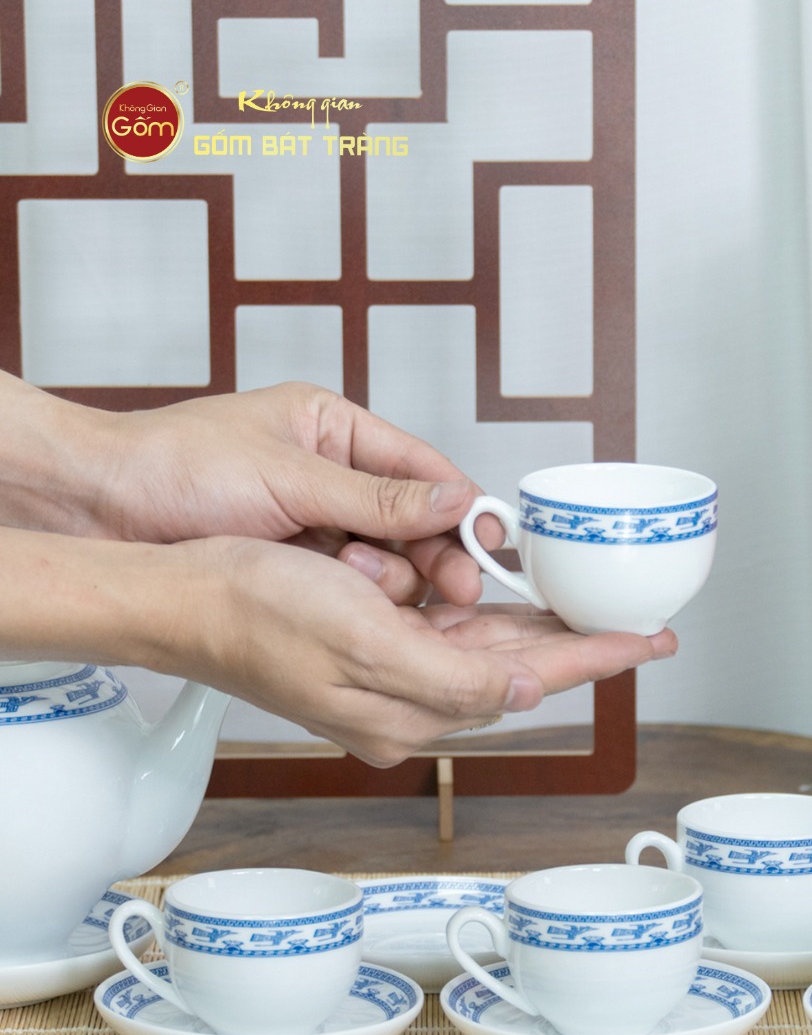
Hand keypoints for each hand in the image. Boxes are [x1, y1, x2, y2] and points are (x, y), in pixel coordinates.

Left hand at [6, 378, 496, 604]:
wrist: (98, 508)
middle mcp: (332, 475)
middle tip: (456, 590)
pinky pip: (350, 582)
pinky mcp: (297, 563)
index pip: (421, 469)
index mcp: (335, 430)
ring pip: (386, 556)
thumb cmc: (174, 467)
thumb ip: (376, 497)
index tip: (490, 542)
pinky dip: (359, 595)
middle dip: (433, 553)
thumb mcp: (288, 478)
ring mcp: (315, 522)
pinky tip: (357, 605)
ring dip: (389, 577)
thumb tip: (455, 500)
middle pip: (412, 519)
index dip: (461, 507)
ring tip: (371, 587)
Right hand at [169, 537, 676, 765]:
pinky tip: (501, 592)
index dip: (597, 658)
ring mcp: (387, 680)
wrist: (185, 594)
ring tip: (580, 601)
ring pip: (483, 647)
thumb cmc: (258, 611)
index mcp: (411, 709)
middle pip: (515, 667)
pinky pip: (443, 631)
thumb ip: (454, 674)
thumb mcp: (366, 640)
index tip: (652, 642)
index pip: (529, 680)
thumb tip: (527, 688)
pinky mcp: (369, 654)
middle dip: (572, 640)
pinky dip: (475, 610)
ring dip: (523, 618)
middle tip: (632, 620)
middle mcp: (405, 703)